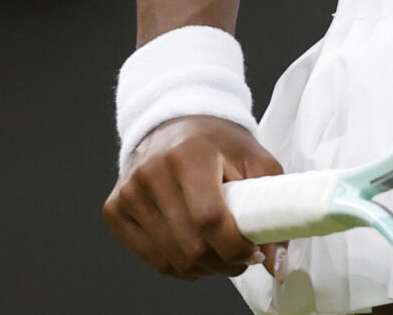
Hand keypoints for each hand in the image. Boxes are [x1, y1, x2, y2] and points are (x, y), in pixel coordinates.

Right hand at [103, 115, 284, 281]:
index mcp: (188, 154)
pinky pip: (152, 260)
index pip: (210, 219)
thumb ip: (272, 208)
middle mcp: (152, 172)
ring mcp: (129, 192)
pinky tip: (192, 247)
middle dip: (223, 263)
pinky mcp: (115, 209)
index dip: (236, 247)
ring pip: (172, 260)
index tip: (252, 252)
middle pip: (191, 246)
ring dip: (203, 268)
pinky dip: (178, 265)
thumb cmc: (217, 144)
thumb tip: (277, 265)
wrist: (175, 124)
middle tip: (239, 255)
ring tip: (218, 249)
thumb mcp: (255, 161)